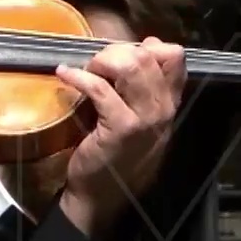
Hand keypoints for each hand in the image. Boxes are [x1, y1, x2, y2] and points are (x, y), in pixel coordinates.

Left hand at [55, 38, 185, 235]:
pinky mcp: (120, 128)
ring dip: (103, 61)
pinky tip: (65, 75)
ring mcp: (144, 119)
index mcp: (170, 104)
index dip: (148, 46)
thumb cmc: (116, 155)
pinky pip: (100, 88)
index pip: (175, 58)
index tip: (124, 53)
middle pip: (150, 56)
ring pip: (131, 67)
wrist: (102, 194)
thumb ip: (143, 88)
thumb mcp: (139, 119)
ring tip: (87, 70)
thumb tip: (146, 46)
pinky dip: (78, 76)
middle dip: (118, 51)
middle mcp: (163, 109)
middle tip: (97, 64)